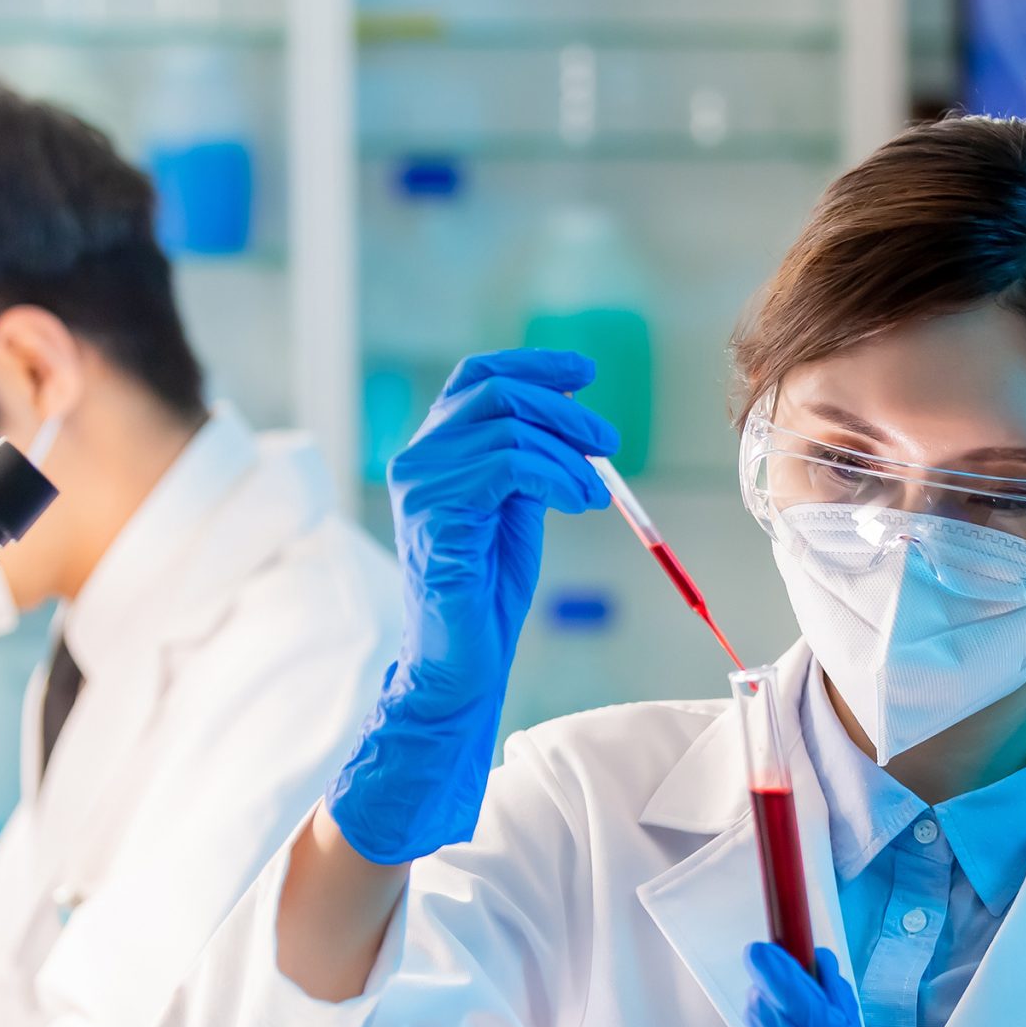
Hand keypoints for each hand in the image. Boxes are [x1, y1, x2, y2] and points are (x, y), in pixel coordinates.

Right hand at [326, 349, 614, 863]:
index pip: (477, 378)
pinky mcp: (437, 513)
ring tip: (594, 493)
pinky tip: (578, 502)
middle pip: (495, 393)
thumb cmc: (486, 592)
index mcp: (434, 451)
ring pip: (508, 428)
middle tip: (607, 441)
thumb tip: (571, 419)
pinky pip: (508, 465)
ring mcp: (421, 484)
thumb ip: (527, 462)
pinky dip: (556, 476)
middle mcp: (417, 459)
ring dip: (568, 454)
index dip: (532, 365)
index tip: (583, 373)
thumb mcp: (515, 509)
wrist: (461, 661)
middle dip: (562, 409)